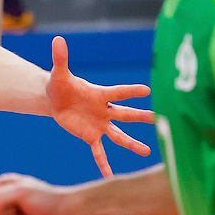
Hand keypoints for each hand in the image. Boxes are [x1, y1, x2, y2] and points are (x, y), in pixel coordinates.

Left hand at [46, 36, 152, 177]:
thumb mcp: (58, 73)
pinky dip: (103, 163)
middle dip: (140, 116)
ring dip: (131, 143)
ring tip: (148, 151)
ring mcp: (99, 124)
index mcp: (100, 94)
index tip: (147, 90)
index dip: (130, 91)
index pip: (118, 92)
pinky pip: (98, 151)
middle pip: (125, 114)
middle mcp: (104, 110)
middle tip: (158, 119)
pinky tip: (109, 175)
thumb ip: (60, 58)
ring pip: (118, 135)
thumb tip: (57, 39)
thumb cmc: (60, 85)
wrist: (55, 100)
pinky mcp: (90, 136)